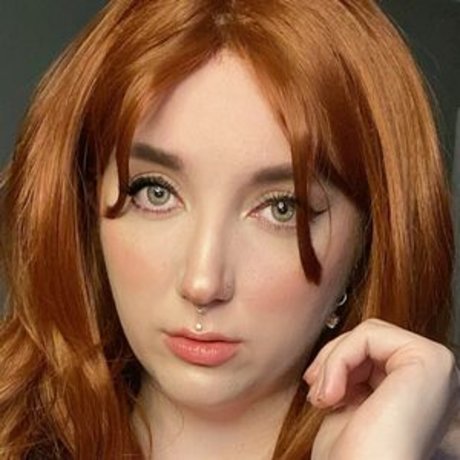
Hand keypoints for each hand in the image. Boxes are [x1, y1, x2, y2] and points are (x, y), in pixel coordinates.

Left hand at [304, 319, 459, 459]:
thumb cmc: (353, 453)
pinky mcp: (429, 360)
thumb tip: (342, 343)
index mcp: (422, 390)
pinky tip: (332, 394)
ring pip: (368, 333)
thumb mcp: (353, 400)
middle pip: (372, 338)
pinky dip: (339, 359)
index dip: (341, 364)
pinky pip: (368, 335)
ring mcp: (439, 367)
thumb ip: (356, 369)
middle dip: (334, 360)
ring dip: (333, 361)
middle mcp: (439, 379)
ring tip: (322, 397)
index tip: (318, 392)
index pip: (376, 351)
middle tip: (315, 392)